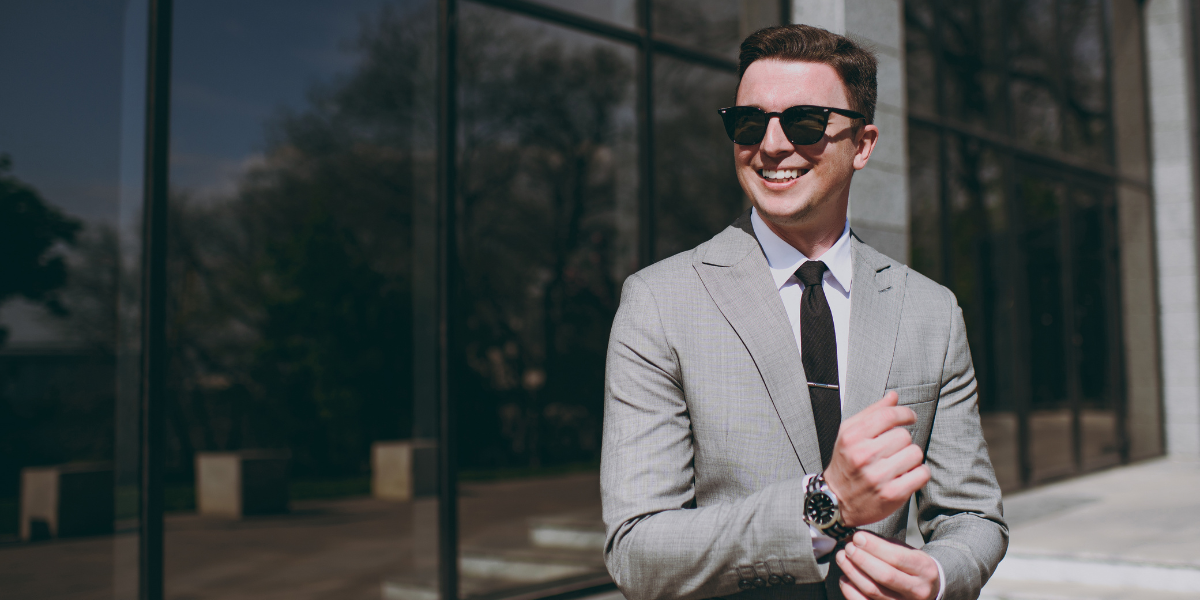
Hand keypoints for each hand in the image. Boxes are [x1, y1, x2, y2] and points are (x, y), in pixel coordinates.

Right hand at [823, 391, 928, 526]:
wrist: (836, 501)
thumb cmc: (845, 465)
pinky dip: (918, 473)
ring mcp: (878, 476)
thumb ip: (871, 413)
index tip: (909, 418)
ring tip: (898, 463)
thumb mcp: (849, 434)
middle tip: (893, 450)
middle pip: (904, 436)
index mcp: (853, 438)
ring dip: (911, 457)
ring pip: (915, 453)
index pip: (888, 416)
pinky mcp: (892, 494)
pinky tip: (905, 475)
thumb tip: (893, 396)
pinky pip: (921, 473)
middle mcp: (864, 456)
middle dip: (902, 441)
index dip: (905, 414)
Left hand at [836, 531, 939, 599]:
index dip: (874, 547)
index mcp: (925, 569)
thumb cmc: (912, 566)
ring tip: (842, 558)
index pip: (897, 557)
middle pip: (884, 576)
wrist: (928, 590)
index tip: (857, 537)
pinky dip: (850, 591)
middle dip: (862, 560)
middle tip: (848, 548)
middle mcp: (918, 590)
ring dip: (852, 573)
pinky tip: (844, 579)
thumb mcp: (907, 551)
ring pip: (873, 591)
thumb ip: (884, 544)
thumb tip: (855, 538)